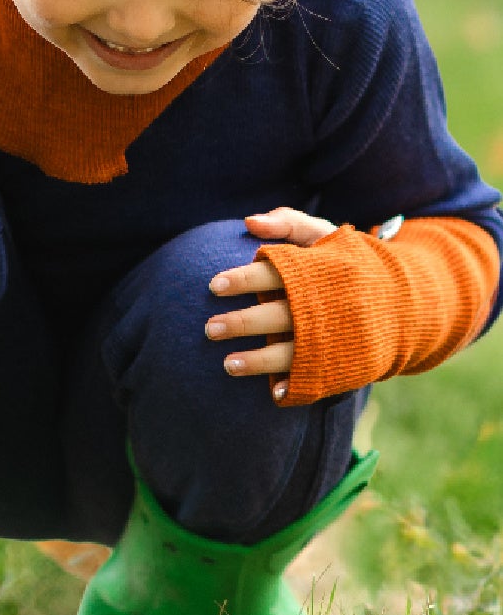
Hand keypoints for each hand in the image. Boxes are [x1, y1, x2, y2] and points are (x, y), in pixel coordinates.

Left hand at [206, 207, 336, 392]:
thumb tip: (249, 222)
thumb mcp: (326, 236)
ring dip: (259, 360)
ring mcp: (335, 337)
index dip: (244, 279)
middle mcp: (325, 306)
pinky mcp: (345, 360)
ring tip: (227, 364)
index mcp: (318, 273)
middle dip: (242, 323)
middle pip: (279, 315)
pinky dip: (297, 385)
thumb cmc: (349, 265)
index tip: (214, 285)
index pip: (276, 274)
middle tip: (209, 327)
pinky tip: (275, 392)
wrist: (406, 300)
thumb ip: (288, 224)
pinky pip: (318, 376)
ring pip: (293, 352)